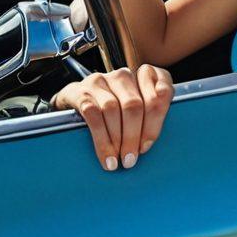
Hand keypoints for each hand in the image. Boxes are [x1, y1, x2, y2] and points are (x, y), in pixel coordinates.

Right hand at [49, 65, 173, 170]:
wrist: (75, 99)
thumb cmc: (114, 111)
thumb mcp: (136, 111)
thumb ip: (150, 117)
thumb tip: (148, 144)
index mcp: (145, 76)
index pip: (160, 92)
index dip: (155, 122)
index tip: (147, 146)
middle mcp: (124, 75)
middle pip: (133, 104)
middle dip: (133, 136)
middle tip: (131, 159)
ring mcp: (101, 81)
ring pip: (112, 108)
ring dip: (116, 139)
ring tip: (117, 160)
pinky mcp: (81, 91)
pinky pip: (92, 113)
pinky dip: (100, 138)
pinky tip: (105, 156)